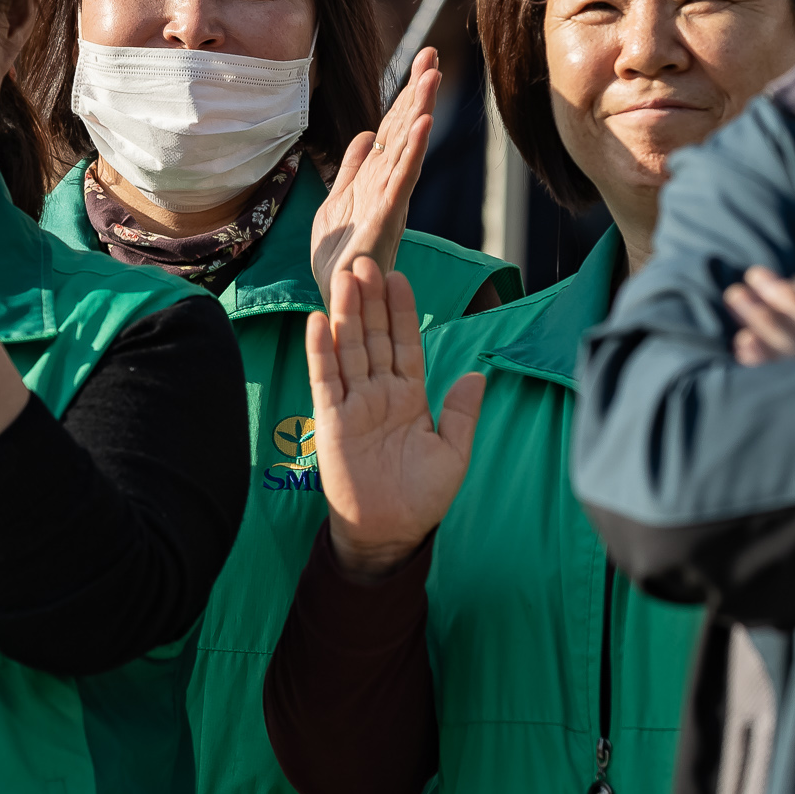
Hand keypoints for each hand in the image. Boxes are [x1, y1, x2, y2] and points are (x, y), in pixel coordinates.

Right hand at [307, 256, 483, 581]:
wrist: (388, 532)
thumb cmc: (421, 498)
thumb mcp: (453, 454)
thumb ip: (461, 414)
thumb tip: (476, 375)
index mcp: (410, 396)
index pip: (406, 343)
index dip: (402, 311)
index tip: (398, 276)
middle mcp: (380, 392)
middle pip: (374, 336)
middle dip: (371, 299)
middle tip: (366, 260)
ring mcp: (353, 403)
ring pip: (349, 348)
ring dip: (346, 313)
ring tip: (344, 277)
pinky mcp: (331, 419)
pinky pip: (325, 379)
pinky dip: (321, 350)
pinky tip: (318, 321)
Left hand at [312, 48, 439, 293]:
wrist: (338, 294)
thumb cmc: (341, 255)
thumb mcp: (337, 202)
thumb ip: (352, 169)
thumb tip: (364, 135)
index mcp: (377, 177)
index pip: (395, 127)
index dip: (406, 93)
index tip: (422, 60)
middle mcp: (390, 184)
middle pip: (406, 129)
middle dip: (419, 91)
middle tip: (433, 54)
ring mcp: (391, 199)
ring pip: (409, 146)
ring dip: (420, 111)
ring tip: (432, 77)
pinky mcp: (387, 217)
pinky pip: (403, 178)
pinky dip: (413, 150)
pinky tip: (423, 124)